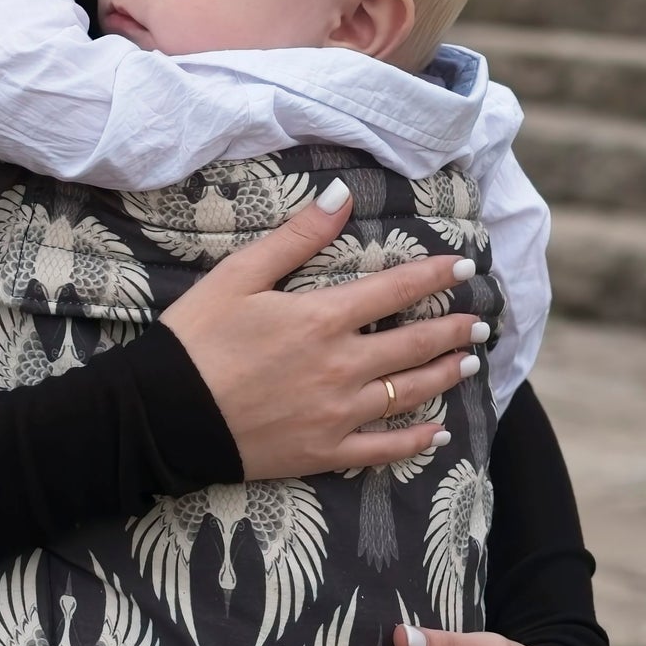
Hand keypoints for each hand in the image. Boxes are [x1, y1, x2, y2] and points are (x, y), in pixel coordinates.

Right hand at [160, 184, 487, 478]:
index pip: (395, 289)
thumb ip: (296, 237)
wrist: (164, 415)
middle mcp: (342, 366)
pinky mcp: (325, 451)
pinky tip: (438, 433)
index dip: (433, 276)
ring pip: (409, 393)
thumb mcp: (238, 275)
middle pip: (414, 343)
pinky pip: (385, 449)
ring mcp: (338, 413)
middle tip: (481, 321)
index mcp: (322, 318)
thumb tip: (341, 195)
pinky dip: (416, 442)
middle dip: (453, 329)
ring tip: (469, 363)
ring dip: (444, 375)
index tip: (464, 268)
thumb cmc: (196, 338)